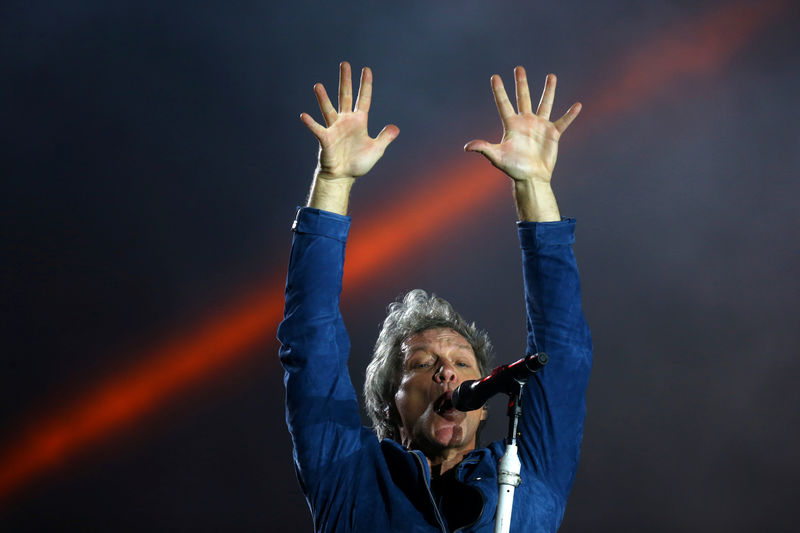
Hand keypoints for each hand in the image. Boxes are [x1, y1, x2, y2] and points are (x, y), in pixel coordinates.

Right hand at [301, 62, 398, 183]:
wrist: (343, 177)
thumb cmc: (358, 163)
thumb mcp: (376, 150)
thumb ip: (385, 138)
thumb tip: (395, 127)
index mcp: (359, 121)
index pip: (363, 99)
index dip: (366, 85)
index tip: (366, 69)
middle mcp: (346, 121)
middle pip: (345, 96)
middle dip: (345, 81)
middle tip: (344, 64)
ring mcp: (334, 128)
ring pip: (328, 109)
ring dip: (323, 98)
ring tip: (318, 86)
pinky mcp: (325, 139)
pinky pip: (317, 129)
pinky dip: (311, 123)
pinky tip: (304, 116)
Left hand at [464, 67, 580, 184]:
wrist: (531, 178)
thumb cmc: (513, 169)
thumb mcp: (497, 158)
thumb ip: (484, 148)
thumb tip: (467, 147)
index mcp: (511, 125)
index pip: (503, 104)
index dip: (499, 91)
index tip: (494, 76)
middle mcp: (525, 122)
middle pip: (523, 98)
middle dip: (521, 83)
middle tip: (518, 68)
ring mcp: (539, 126)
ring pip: (545, 104)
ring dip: (548, 90)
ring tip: (551, 76)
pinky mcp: (552, 134)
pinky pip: (563, 121)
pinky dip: (570, 114)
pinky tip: (577, 105)